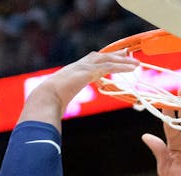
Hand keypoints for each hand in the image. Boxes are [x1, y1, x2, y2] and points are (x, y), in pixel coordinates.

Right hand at [22, 51, 137, 124]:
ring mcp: (84, 66)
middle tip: (127, 54)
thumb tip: (56, 116)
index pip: (91, 61)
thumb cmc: (48, 103)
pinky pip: (110, 67)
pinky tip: (132, 68)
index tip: (113, 60)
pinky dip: (122, 66)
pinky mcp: (89, 71)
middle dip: (115, 55)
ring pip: (108, 59)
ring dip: (123, 60)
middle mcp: (79, 65)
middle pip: (101, 56)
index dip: (103, 59)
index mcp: (72, 70)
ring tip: (136, 63)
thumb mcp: (59, 101)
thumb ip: (62, 104)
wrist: (45, 97)